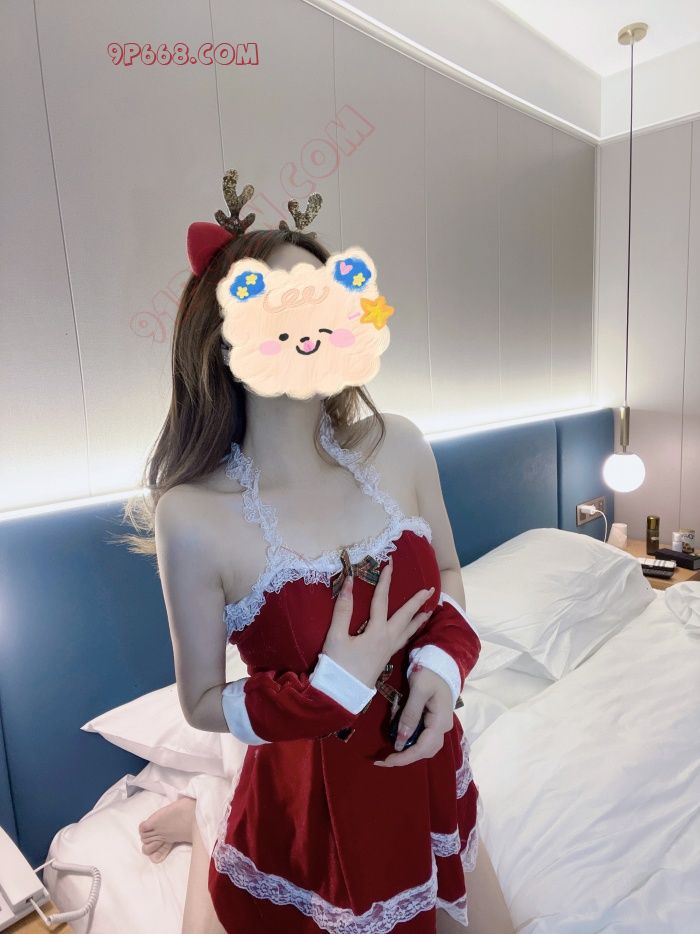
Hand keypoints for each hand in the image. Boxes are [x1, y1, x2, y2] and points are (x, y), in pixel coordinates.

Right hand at [321, 556, 435, 688]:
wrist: (341, 694)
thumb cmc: (337, 665)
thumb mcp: (336, 636)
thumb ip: (343, 609)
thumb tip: (350, 583)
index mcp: (376, 632)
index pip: (382, 600)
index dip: (385, 581)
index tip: (390, 565)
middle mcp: (387, 639)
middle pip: (406, 616)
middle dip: (417, 601)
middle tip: (430, 589)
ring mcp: (389, 650)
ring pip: (409, 630)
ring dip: (419, 618)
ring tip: (429, 610)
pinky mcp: (386, 658)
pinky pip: (404, 640)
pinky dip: (412, 631)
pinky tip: (411, 631)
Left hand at [374, 667, 453, 766]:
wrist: (441, 659)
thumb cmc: (430, 672)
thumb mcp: (418, 690)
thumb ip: (410, 715)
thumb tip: (400, 741)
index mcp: (440, 721)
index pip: (422, 748)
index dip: (404, 757)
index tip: (386, 761)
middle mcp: (442, 727)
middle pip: (424, 751)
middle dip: (404, 756)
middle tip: (383, 758)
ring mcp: (439, 724)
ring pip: (423, 745)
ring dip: (406, 748)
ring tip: (389, 744)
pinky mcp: (433, 719)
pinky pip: (421, 735)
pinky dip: (408, 737)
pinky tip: (397, 730)